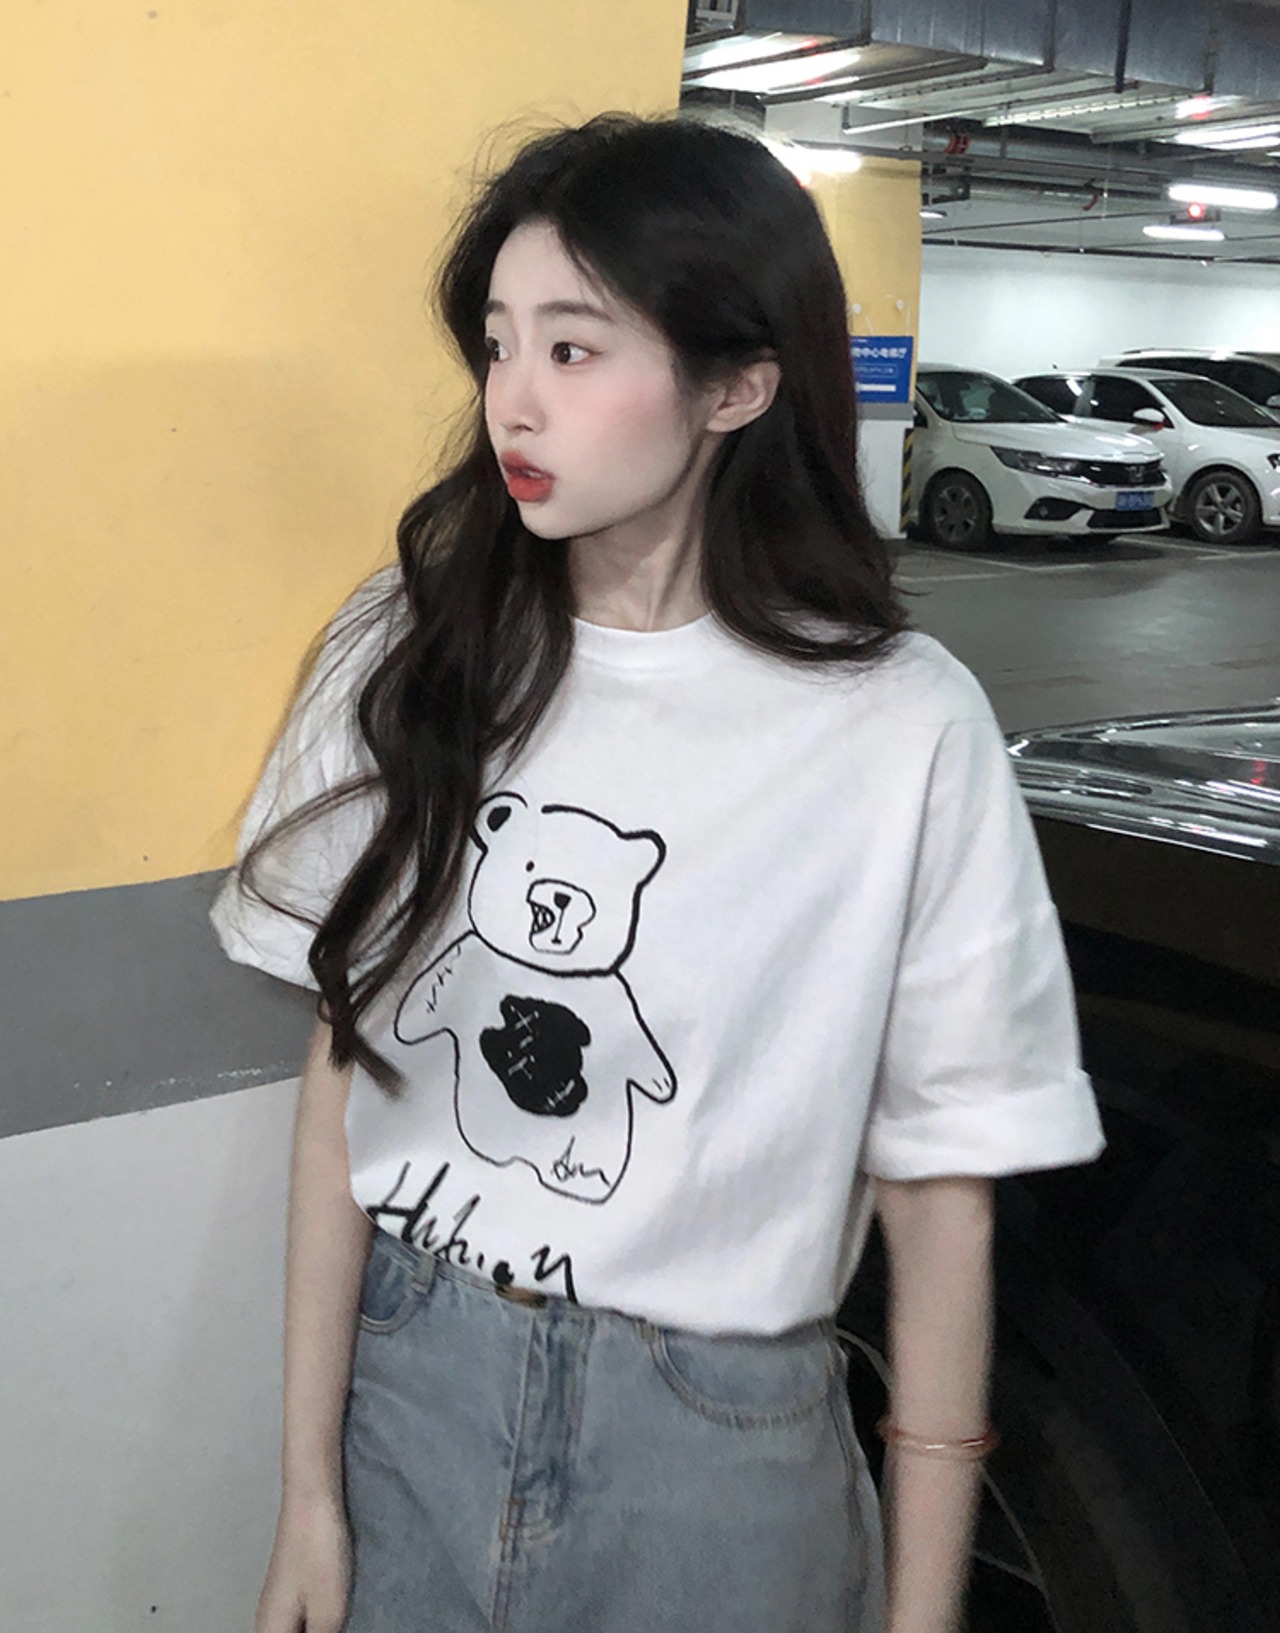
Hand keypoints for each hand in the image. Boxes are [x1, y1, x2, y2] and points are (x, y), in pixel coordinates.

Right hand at [255, 1490, 351, 1632]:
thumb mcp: (327, 1612)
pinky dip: (320, 1624)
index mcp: (271, 1631)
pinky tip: (343, 1617)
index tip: (331, 1631)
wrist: (313, 1496)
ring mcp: (282, 1600)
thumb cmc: (319, 1552)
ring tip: (348, 1622)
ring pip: (297, 1630)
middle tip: (344, 1625)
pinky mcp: (297, 1584)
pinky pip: (305, 1619)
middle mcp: (269, 1620)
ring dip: (320, 1630)